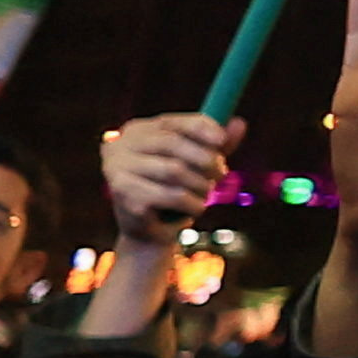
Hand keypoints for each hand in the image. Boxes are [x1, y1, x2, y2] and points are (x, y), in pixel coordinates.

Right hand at [97, 113, 237, 239]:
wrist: (150, 236)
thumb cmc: (174, 193)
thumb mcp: (197, 165)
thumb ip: (216, 145)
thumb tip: (240, 123)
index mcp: (136, 131)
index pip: (170, 121)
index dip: (200, 128)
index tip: (222, 140)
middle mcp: (119, 146)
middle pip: (172, 144)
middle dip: (205, 159)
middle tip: (222, 175)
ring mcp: (117, 170)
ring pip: (175, 170)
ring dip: (201, 185)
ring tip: (205, 195)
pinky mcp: (124, 196)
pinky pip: (173, 195)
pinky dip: (193, 204)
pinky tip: (194, 210)